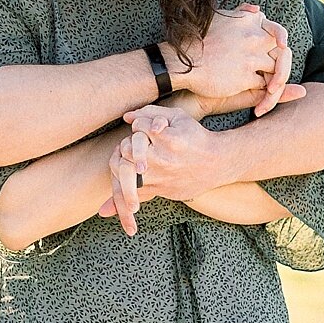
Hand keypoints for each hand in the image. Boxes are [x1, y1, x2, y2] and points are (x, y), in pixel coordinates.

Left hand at [95, 103, 231, 224]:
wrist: (217, 163)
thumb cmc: (195, 137)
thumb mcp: (178, 117)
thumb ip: (150, 113)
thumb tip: (126, 117)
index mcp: (168, 139)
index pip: (138, 127)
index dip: (139, 125)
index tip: (145, 127)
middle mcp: (162, 159)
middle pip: (126, 149)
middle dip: (125, 145)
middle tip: (131, 145)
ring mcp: (160, 177)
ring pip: (125, 173)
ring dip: (120, 165)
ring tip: (122, 164)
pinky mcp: (160, 190)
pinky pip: (136, 194)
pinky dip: (120, 199)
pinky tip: (106, 209)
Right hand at [168, 5, 279, 100]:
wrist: (180, 61)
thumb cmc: (195, 40)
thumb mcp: (217, 17)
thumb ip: (241, 14)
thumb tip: (257, 9)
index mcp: (248, 21)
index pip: (276, 30)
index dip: (280, 41)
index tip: (280, 49)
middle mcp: (253, 37)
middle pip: (282, 52)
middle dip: (283, 66)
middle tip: (278, 80)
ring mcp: (250, 57)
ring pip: (277, 71)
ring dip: (276, 84)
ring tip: (270, 95)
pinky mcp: (245, 76)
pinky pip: (265, 87)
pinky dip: (266, 98)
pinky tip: (260, 106)